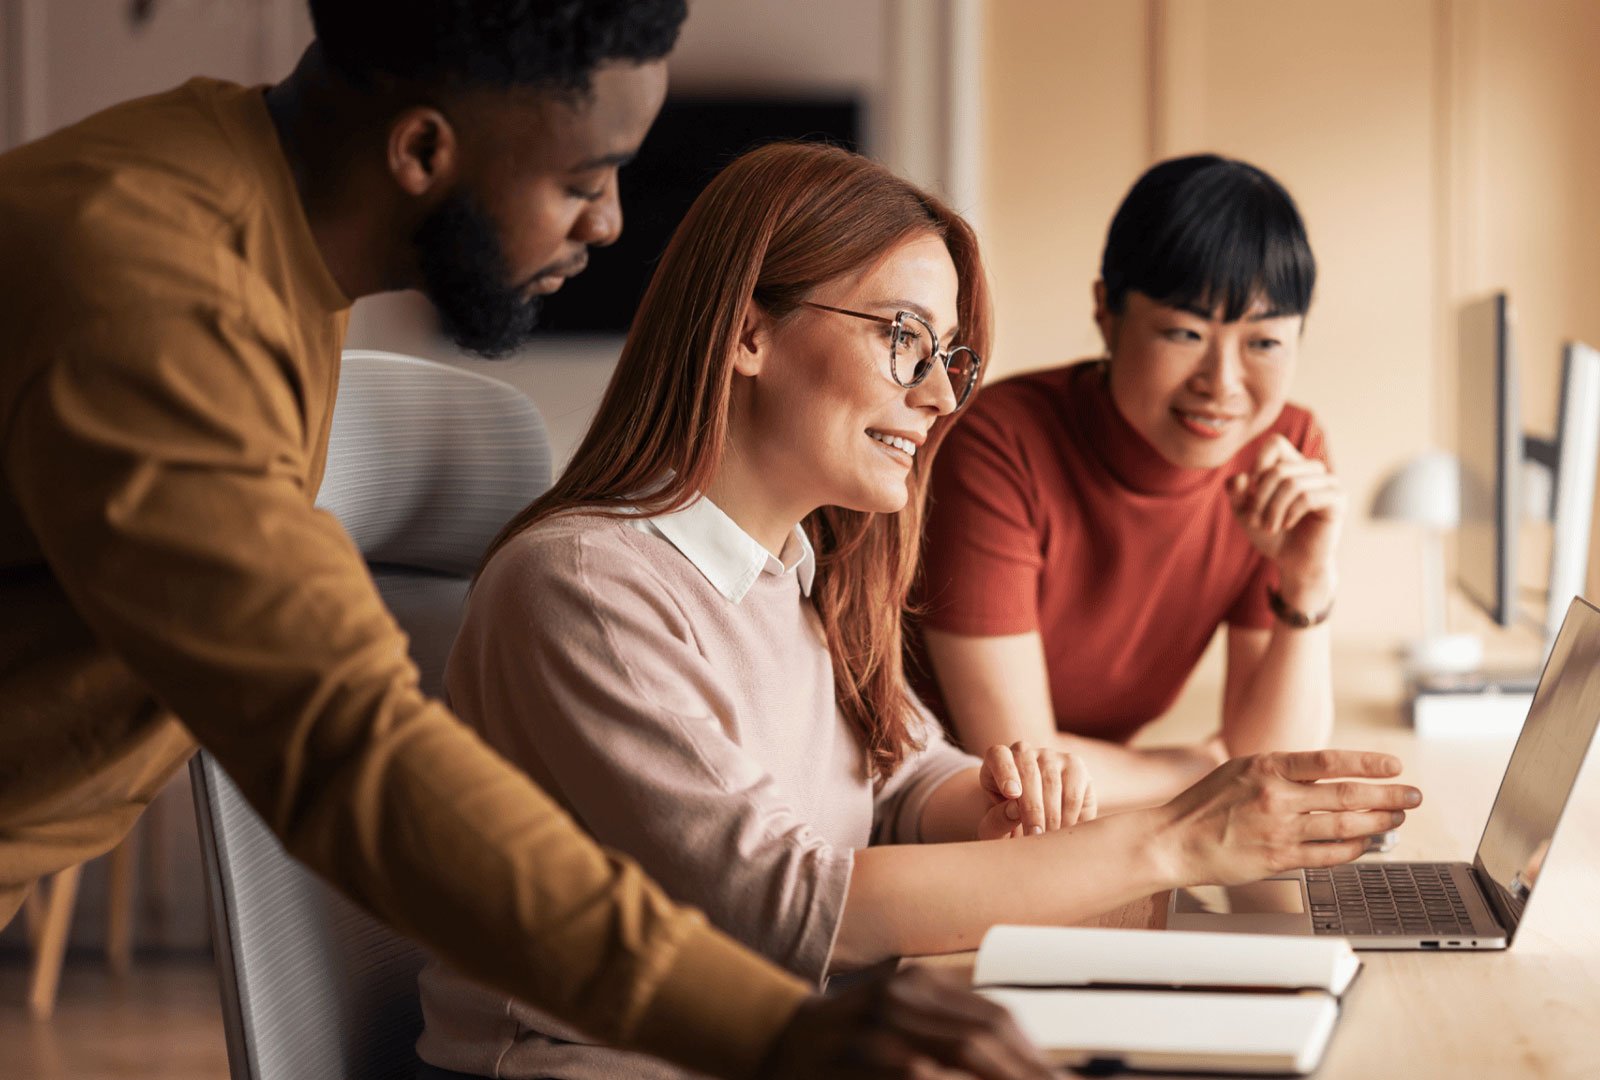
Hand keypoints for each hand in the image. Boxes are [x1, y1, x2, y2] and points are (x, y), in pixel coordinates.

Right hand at [763, 966, 1053, 1079]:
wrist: (769, 1041)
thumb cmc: (841, 1049)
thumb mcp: (899, 1028)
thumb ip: (947, 1037)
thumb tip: (1012, 1061)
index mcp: (919, 986)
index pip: (995, 1017)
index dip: (1035, 1053)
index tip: (1062, 1077)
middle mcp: (902, 997)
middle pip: (986, 1035)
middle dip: (1031, 1070)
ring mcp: (879, 1025)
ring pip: (963, 1053)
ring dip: (1005, 1076)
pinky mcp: (862, 1056)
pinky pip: (921, 1072)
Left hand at [978, 741, 1095, 838]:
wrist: (1035, 821)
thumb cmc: (1006, 823)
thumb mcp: (994, 827)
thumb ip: (997, 820)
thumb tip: (1014, 810)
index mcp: (997, 759)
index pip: (998, 755)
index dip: (1005, 772)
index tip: (1011, 794)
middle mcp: (1024, 751)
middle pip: (1029, 774)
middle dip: (1032, 809)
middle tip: (1034, 836)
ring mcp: (1052, 756)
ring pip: (1053, 784)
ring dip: (1052, 816)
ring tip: (1048, 838)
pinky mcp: (1076, 768)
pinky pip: (1074, 792)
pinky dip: (1070, 816)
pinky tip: (1063, 831)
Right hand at [1157, 749, 1421, 884]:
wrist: (1174, 840)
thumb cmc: (1205, 805)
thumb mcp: (1240, 770)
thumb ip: (1281, 770)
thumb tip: (1328, 772)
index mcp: (1267, 767)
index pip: (1330, 761)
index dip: (1368, 763)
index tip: (1394, 766)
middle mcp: (1276, 796)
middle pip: (1348, 795)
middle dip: (1388, 796)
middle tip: (1411, 796)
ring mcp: (1279, 829)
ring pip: (1345, 826)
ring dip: (1379, 823)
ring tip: (1395, 819)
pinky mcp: (1279, 859)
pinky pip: (1329, 855)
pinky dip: (1354, 849)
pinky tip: (1365, 844)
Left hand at [1227, 435, 1343, 608]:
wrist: (1292, 562)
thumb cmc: (1271, 534)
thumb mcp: (1245, 512)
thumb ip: (1236, 493)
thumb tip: (1240, 477)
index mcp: (1292, 465)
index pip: (1276, 443)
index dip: (1259, 463)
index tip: (1251, 488)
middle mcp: (1312, 470)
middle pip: (1279, 468)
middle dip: (1260, 497)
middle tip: (1256, 520)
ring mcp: (1328, 483)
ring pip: (1292, 483)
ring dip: (1273, 508)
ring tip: (1270, 525)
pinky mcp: (1338, 500)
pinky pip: (1308, 497)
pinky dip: (1290, 512)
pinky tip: (1287, 524)